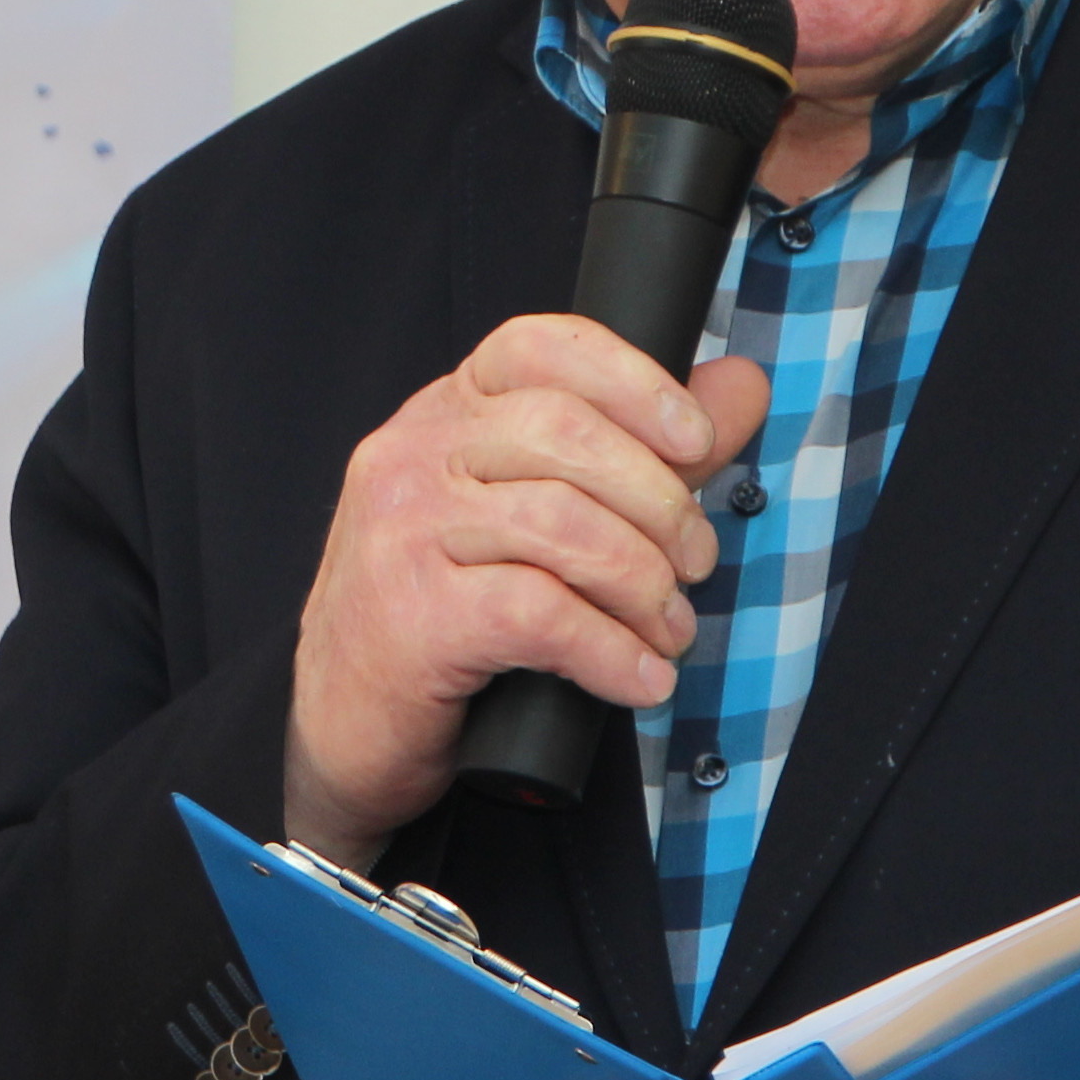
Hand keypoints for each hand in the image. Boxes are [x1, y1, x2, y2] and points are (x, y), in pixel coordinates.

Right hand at [282, 316, 772, 860]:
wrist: (343, 732)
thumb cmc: (442, 619)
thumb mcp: (533, 523)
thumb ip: (639, 453)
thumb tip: (737, 388)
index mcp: (443, 416)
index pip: (539, 347)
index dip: (633, 382)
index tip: (694, 441)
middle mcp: (411, 456)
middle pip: (566, 433)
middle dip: (660, 503)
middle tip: (694, 565)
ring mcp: (400, 531)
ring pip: (562, 524)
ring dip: (644, 585)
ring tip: (669, 630)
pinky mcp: (409, 615)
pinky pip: (541, 615)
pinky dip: (611, 651)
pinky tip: (637, 677)